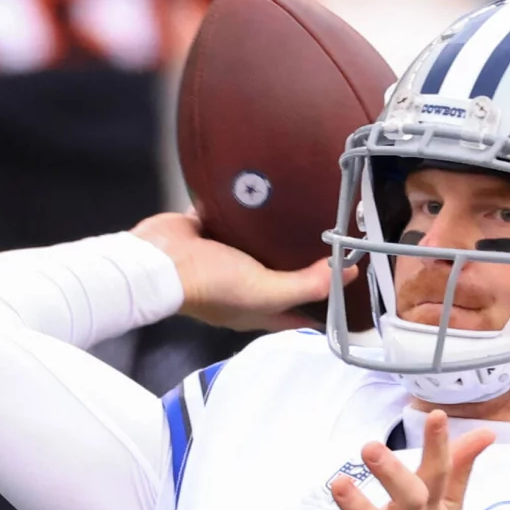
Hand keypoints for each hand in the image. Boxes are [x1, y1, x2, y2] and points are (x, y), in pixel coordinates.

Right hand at [133, 210, 335, 331]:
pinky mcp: (211, 232)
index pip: (300, 315)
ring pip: (261, 248)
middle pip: (283, 278)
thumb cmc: (210, 283)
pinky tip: (269, 194)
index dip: (326, 310)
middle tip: (337, 243)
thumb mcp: (266, 291)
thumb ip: (307, 285)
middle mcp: (244, 287)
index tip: (352, 295)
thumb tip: (347, 273)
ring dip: (279, 235)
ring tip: (309, 212)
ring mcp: (226, 260)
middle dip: (307, 266)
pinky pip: (235, 219)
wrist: (158, 259)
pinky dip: (250, 210)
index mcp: (258, 309)